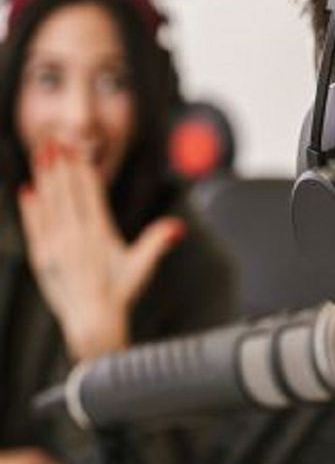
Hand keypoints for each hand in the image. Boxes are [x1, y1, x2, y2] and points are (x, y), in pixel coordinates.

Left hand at [17, 141, 185, 359]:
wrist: (94, 322)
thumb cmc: (120, 295)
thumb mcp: (141, 267)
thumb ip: (157, 242)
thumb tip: (177, 227)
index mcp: (100, 235)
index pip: (89, 194)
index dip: (82, 170)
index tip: (76, 149)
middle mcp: (76, 237)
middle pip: (68, 193)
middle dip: (62, 165)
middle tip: (56, 140)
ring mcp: (56, 247)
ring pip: (50, 205)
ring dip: (46, 178)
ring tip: (42, 154)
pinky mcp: (43, 259)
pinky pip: (35, 227)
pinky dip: (31, 208)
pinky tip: (28, 190)